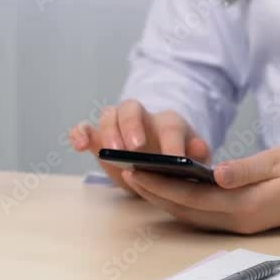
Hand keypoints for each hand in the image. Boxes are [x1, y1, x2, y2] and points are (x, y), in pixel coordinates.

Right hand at [68, 99, 210, 192]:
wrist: (157, 170)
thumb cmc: (176, 166)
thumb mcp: (192, 164)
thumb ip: (198, 156)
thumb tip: (201, 148)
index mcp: (168, 124)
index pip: (170, 125)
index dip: (172, 141)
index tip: (174, 160)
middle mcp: (141, 118)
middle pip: (132, 109)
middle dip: (133, 126)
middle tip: (135, 149)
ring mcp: (117, 126)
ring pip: (109, 115)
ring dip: (108, 131)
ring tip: (108, 151)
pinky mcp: (98, 137)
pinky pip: (86, 129)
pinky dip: (80, 133)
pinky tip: (79, 146)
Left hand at [122, 145, 279, 233]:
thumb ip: (247, 169)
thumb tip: (217, 173)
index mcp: (247, 205)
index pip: (193, 197)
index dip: (162, 185)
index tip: (137, 169)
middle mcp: (239, 220)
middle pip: (186, 210)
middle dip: (154, 193)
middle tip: (126, 172)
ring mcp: (241, 223)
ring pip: (192, 215)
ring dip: (164, 199)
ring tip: (139, 179)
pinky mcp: (243, 219)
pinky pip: (204, 214)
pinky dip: (182, 203)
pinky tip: (168, 189)